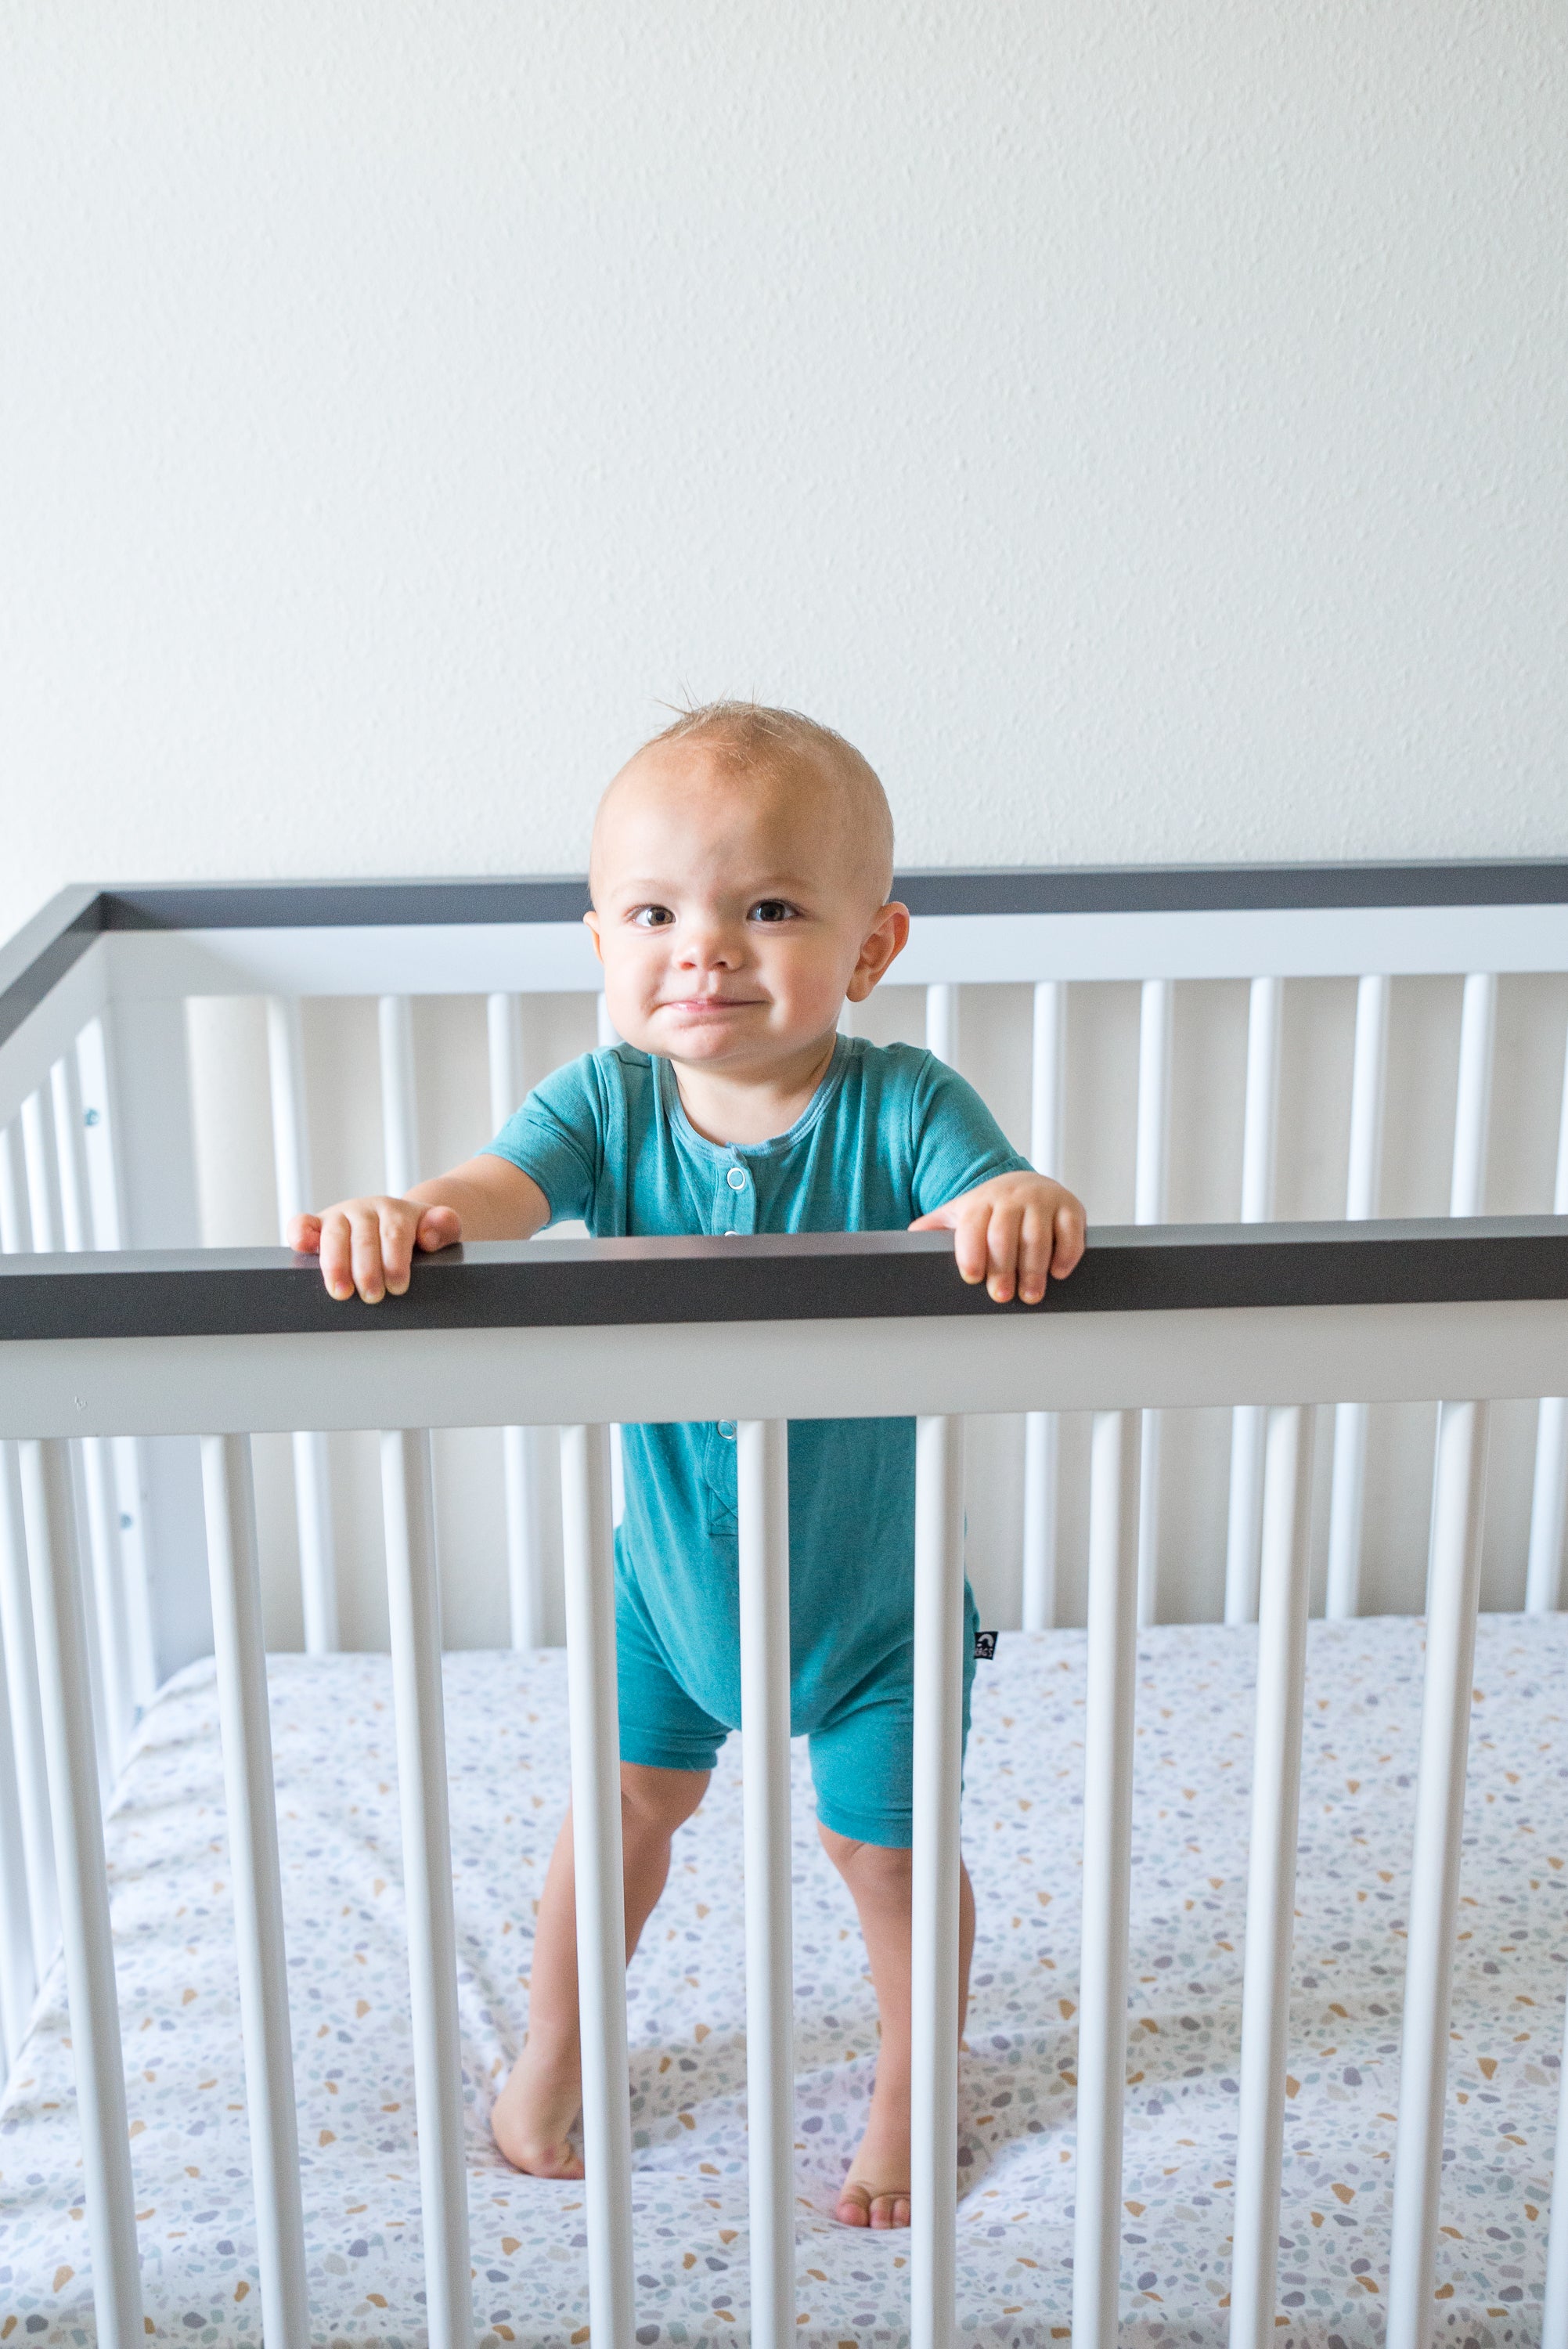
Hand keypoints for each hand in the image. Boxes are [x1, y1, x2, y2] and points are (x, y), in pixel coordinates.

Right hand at [286, 1197, 461, 1303]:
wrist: (403, 1222)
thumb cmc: (420, 1234)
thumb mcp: (440, 1229)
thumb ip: (444, 1226)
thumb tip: (428, 1235)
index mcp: (395, 1210)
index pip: (395, 1233)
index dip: (395, 1260)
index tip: (398, 1286)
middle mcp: (365, 1210)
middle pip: (364, 1238)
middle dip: (367, 1269)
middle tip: (373, 1296)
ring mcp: (340, 1217)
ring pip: (334, 1235)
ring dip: (336, 1264)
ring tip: (341, 1292)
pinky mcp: (318, 1226)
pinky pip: (303, 1225)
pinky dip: (300, 1233)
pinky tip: (302, 1246)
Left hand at [909, 1171, 1084, 1304]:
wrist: (1026, 1184)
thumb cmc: (991, 1209)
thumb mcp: (960, 1214)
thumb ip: (934, 1228)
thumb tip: (906, 1245)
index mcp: (981, 1201)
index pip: (973, 1226)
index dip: (971, 1253)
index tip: (973, 1277)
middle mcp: (1012, 1198)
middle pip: (1005, 1234)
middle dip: (1003, 1268)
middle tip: (1001, 1296)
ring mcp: (1042, 1201)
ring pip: (1037, 1235)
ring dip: (1033, 1269)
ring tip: (1030, 1295)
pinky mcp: (1070, 1207)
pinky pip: (1069, 1231)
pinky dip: (1066, 1254)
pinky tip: (1058, 1272)